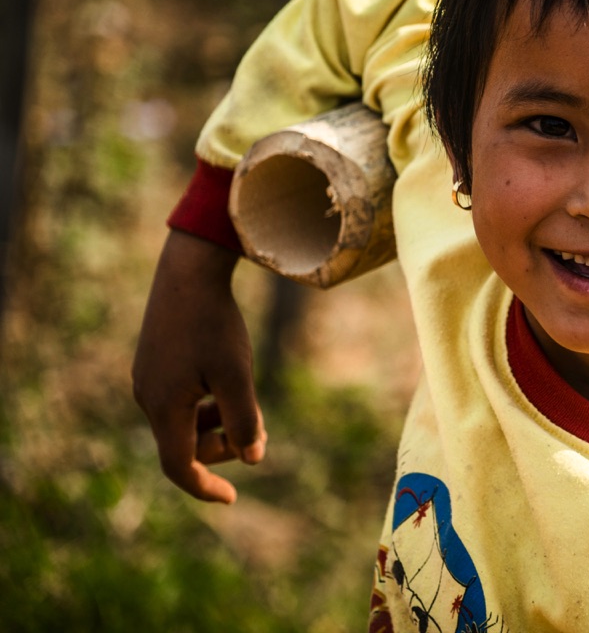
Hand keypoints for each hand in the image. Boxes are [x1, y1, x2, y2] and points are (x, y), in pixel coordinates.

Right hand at [132, 230, 265, 502]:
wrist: (188, 272)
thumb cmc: (215, 324)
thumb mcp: (236, 374)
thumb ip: (244, 420)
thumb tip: (252, 459)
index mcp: (164, 407)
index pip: (179, 466)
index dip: (205, 487)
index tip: (232, 499)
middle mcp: (148, 397)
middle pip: (184, 444)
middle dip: (221, 446)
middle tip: (258, 431)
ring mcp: (147, 379)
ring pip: (182, 421)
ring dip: (216, 424)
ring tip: (245, 403)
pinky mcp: (153, 362)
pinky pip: (179, 400)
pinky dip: (205, 404)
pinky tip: (228, 382)